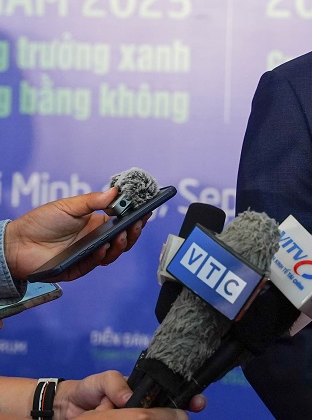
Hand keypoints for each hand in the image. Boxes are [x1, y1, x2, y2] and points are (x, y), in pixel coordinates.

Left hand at [4, 188, 147, 280]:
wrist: (17, 243)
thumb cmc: (41, 221)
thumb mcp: (69, 206)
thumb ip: (93, 200)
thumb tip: (115, 192)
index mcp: (96, 222)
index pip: (123, 220)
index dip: (136, 217)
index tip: (147, 210)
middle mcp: (96, 238)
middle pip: (124, 238)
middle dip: (135, 231)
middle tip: (137, 224)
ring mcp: (89, 253)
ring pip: (115, 253)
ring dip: (122, 244)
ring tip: (121, 236)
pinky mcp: (80, 267)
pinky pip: (97, 263)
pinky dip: (103, 255)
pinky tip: (103, 246)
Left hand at [56, 371, 205, 417]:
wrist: (66, 409)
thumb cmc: (88, 390)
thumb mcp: (102, 380)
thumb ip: (115, 383)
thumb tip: (128, 398)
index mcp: (143, 390)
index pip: (171, 390)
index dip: (187, 395)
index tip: (196, 401)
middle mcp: (144, 405)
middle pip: (170, 408)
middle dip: (184, 408)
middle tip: (195, 407)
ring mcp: (135, 417)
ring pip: (157, 417)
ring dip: (168, 417)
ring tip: (165, 415)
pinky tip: (148, 419)